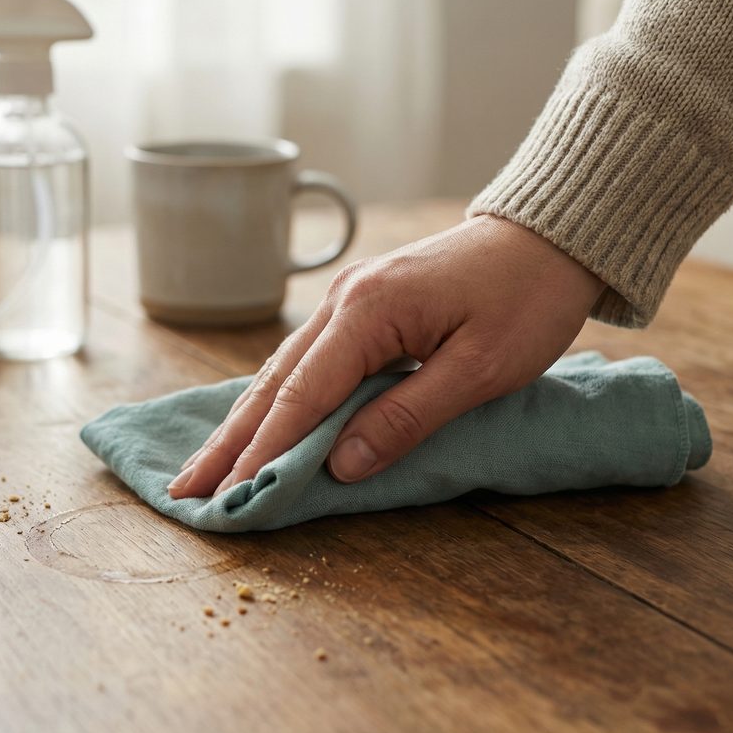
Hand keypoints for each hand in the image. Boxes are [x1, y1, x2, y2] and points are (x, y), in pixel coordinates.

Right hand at [167, 215, 604, 497]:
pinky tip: (253, 425)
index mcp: (369, 313)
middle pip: (273, 383)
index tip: (229, 495)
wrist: (547, 236)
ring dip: (242, 423)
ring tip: (204, 467)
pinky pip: (304, 362)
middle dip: (229, 441)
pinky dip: (274, 400)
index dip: (264, 451)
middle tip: (185, 489)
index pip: (302, 396)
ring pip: (280, 372)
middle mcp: (344, 302)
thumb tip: (340, 465)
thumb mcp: (481, 369)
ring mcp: (347, 301)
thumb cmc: (526, 300)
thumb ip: (407, 416)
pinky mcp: (360, 307)